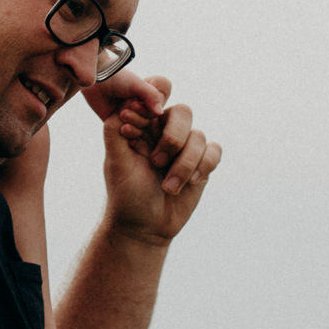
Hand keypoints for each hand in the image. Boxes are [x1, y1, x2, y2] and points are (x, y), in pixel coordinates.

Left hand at [83, 67, 166, 135]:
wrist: (96, 82)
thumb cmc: (117, 78)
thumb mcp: (136, 84)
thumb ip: (150, 95)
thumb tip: (160, 113)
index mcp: (149, 98)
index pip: (156, 112)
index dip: (146, 111)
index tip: (133, 103)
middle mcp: (142, 108)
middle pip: (148, 123)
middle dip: (137, 119)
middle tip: (123, 112)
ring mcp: (131, 117)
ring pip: (139, 130)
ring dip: (132, 127)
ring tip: (120, 116)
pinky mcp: (119, 125)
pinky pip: (128, 136)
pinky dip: (128, 136)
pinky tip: (122, 132)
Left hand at [99, 75, 221, 245]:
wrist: (145, 226)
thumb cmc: (126, 193)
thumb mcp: (115, 163)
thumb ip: (114, 133)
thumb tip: (123, 107)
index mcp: (144, 126)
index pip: (153, 102)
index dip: (147, 112)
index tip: (134, 134)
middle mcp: (166, 132)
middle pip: (183, 112)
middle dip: (172, 138)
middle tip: (156, 162)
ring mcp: (185, 147)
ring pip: (198, 136)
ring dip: (184, 163)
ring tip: (169, 187)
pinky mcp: (202, 163)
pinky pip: (214, 150)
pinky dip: (204, 166)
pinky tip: (192, 183)